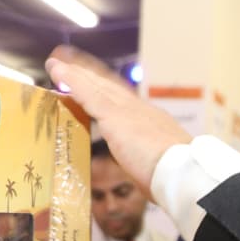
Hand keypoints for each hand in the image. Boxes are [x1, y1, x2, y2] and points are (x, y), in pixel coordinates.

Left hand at [45, 46, 185, 190]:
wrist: (183, 171)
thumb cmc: (175, 177)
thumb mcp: (160, 169)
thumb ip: (148, 166)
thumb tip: (147, 177)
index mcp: (153, 123)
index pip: (126, 104)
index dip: (109, 93)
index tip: (97, 84)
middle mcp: (141, 111)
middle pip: (110, 88)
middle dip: (90, 76)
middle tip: (70, 63)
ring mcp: (128, 111)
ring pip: (96, 85)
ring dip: (75, 73)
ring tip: (57, 63)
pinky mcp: (114, 115)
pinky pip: (87, 92)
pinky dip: (71, 79)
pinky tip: (56, 69)